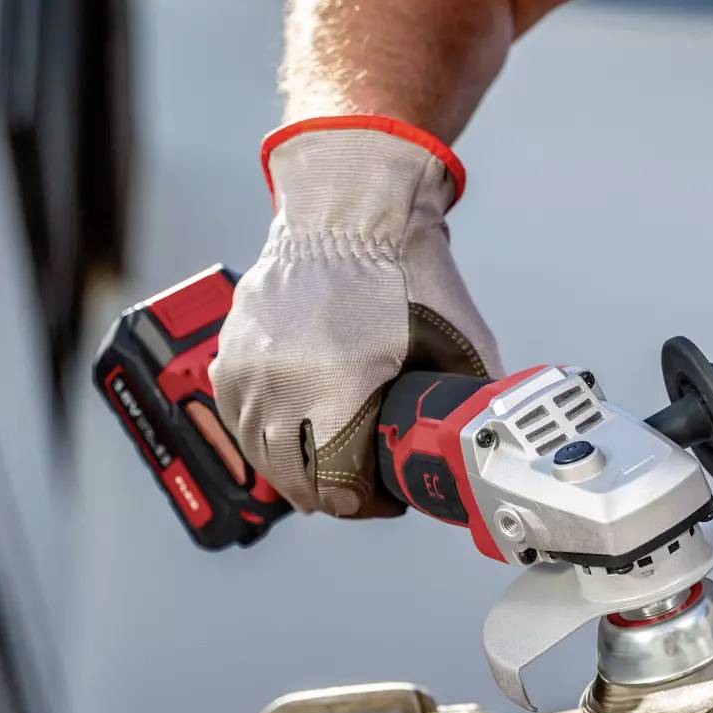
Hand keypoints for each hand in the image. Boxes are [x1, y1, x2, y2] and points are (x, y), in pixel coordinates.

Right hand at [210, 117, 501, 515]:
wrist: (349, 209)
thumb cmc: (402, 269)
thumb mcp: (457, 341)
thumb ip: (464, 399)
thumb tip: (480, 439)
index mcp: (333, 387)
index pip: (333, 486)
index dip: (365, 504)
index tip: (387, 498)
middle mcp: (279, 383)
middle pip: (291, 480)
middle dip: (330, 496)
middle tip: (360, 493)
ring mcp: (248, 368)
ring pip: (257, 453)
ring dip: (292, 471)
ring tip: (327, 469)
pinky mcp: (232, 351)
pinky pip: (237, 416)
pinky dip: (263, 434)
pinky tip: (292, 436)